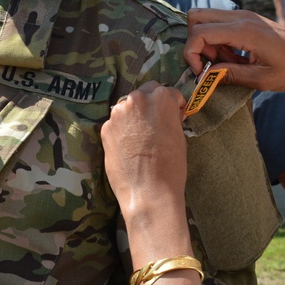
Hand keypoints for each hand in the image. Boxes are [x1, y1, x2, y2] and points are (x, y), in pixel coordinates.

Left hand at [101, 82, 187, 212]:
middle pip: (146, 92)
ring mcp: (118, 113)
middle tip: (157, 123)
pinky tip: (129, 146)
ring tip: (141, 137)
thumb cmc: (171, 166)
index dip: (174, 105)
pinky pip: (117, 123)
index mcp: (161, 98)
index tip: (175, 115)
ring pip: (128, 106)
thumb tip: (167, 114)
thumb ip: (170, 117)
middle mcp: (137, 99)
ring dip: (136, 115)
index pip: (169, 92)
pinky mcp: (105, 128)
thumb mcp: (179, 135)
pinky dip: (123, 129)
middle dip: (152, 103)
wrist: (148, 191)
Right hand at [185, 8, 284, 91]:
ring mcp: (245, 15)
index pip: (200, 32)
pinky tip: (234, 57)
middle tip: (211, 63)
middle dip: (195, 42)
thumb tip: (204, 77)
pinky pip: (220, 23)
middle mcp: (241, 16)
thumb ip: (230, 76)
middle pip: (196, 16)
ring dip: (206, 42)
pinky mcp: (248, 19)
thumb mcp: (261, 79)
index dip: (192, 53)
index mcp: (244, 30)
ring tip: (226, 63)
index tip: (201, 72)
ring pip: (206, 18)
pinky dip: (217, 40)